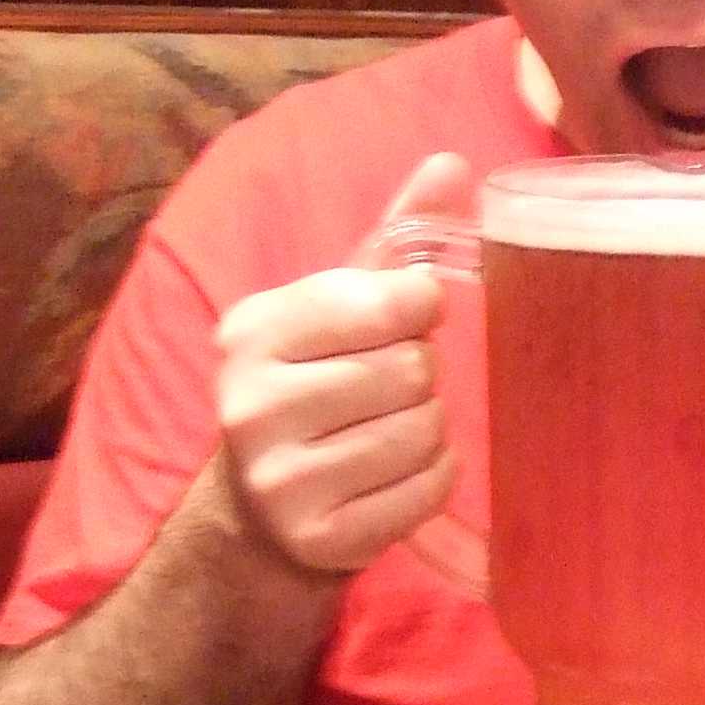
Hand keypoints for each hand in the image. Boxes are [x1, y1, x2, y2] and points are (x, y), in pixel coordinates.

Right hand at [211, 153, 474, 573]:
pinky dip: (433, 477)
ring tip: (390, 428)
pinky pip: (428, 488)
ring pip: (424, 430)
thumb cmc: (315, 384)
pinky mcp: (319, 540)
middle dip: (421, 376)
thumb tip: (453, 164)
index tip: (411, 315)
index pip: (382, 299)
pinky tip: (397, 474)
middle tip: (388, 388)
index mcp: (253, 332)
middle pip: (411, 370)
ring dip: (430, 427)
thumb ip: (396, 237)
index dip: (419, 306)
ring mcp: (280, 481)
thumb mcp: (338, 306)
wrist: (262, 510)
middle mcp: (251, 406)